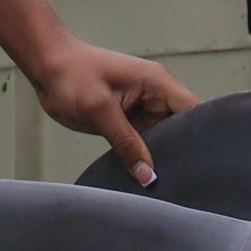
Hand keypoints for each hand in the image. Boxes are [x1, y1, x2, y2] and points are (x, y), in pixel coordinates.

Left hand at [26, 38, 199, 185]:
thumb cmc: (71, 74)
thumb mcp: (99, 109)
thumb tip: (148, 175)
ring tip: (163, 183)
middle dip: (180, 152)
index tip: (203, 165)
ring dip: (160, 157)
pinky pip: (142, 142)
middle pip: (181, 129)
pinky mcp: (127, 120)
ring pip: (162, 139)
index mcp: (157, 83)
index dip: (202, 136)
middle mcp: (155, 95)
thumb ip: (126, 143)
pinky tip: (142, 176)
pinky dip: (142, 157)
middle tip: (181, 182)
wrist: (46, 67)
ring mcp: (141, 108)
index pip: (194, 111)